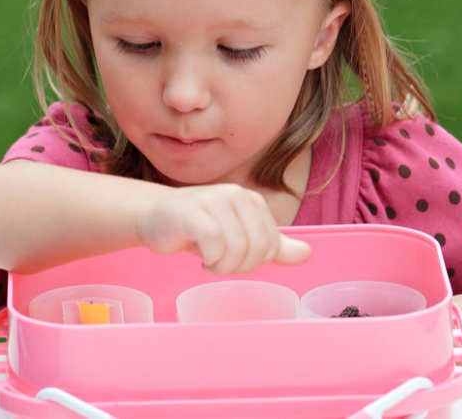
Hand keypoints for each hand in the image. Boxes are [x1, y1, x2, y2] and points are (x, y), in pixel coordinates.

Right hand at [137, 183, 311, 273]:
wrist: (154, 217)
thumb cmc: (198, 228)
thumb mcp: (239, 237)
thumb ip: (273, 246)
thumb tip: (307, 254)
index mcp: (251, 200)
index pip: (271, 243)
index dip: (254, 262)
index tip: (233, 258)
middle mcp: (236, 195)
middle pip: (257, 247)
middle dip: (239, 266)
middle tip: (220, 263)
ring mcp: (214, 200)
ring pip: (237, 248)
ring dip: (222, 266)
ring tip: (210, 260)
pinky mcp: (192, 212)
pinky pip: (214, 243)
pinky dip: (209, 259)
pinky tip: (200, 256)